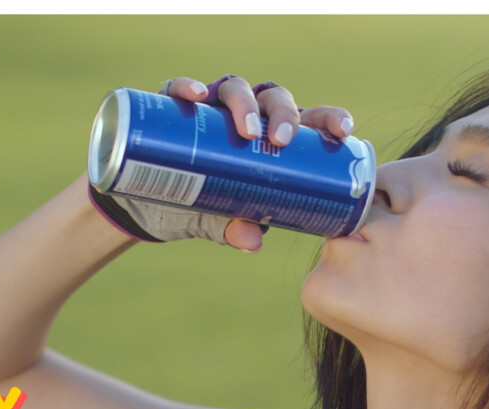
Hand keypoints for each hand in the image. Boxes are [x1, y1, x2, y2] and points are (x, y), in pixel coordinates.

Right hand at [92, 75, 355, 252]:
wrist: (146, 207)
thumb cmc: (199, 207)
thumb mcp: (219, 221)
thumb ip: (236, 227)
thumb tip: (253, 241)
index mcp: (272, 138)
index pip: (308, 119)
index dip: (329, 118)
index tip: (343, 131)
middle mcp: (245, 115)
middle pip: (274, 97)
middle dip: (282, 113)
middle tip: (279, 140)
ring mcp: (210, 109)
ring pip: (235, 87)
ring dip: (243, 102)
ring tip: (245, 129)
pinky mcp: (173, 108)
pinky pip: (180, 89)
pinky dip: (187, 87)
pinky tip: (196, 97)